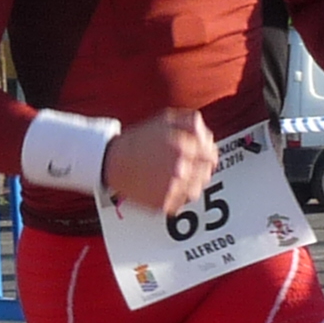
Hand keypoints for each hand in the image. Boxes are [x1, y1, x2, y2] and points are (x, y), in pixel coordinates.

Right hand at [103, 108, 221, 218]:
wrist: (112, 161)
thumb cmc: (139, 139)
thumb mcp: (166, 119)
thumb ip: (192, 122)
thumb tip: (207, 135)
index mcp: (184, 147)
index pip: (211, 156)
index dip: (209, 155)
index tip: (204, 156)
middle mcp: (180, 169)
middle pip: (206, 174)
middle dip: (200, 169)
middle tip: (188, 166)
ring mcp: (172, 188)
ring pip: (196, 191)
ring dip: (191, 184)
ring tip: (177, 177)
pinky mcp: (162, 203)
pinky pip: (180, 203)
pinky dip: (177, 196)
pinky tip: (167, 185)